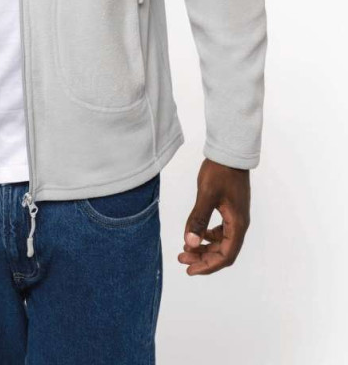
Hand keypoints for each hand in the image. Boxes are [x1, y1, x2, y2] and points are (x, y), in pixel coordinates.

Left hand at [177, 158, 250, 274]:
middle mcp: (239, 224)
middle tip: (182, 260)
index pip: (225, 255)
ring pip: (221, 242)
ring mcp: (236, 217)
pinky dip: (208, 236)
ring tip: (185, 249)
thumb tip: (190, 243)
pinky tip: (196, 233)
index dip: (208, 266)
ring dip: (204, 247)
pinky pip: (220, 231)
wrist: (230, 152)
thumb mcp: (206, 195)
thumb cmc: (219, 172)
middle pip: (223, 251)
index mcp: (237, 224)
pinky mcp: (231, 209)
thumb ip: (197, 219)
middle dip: (203, 258)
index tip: (190, 270)